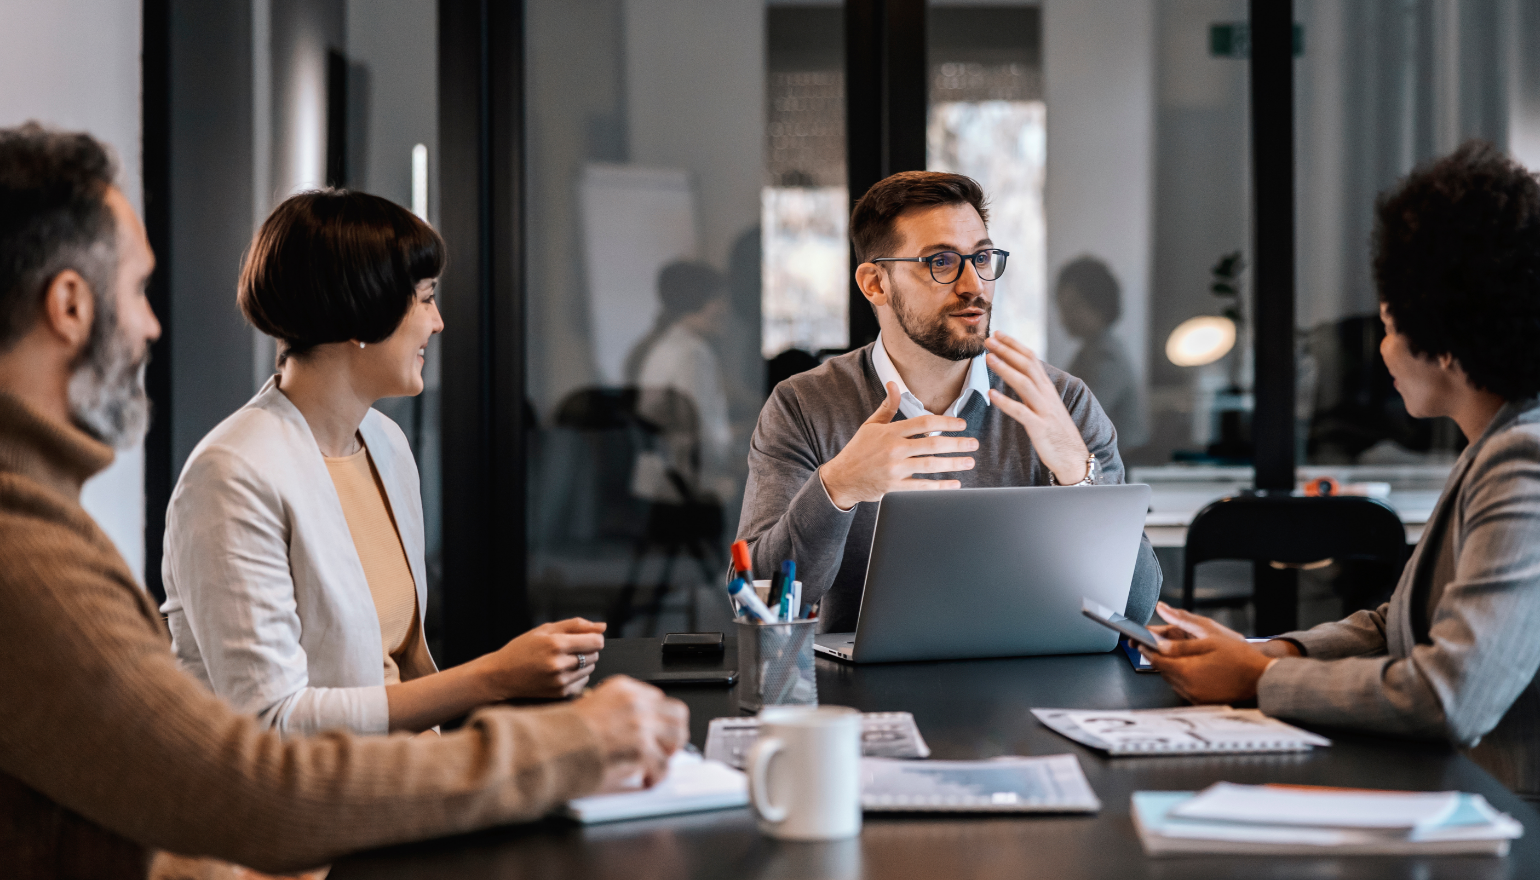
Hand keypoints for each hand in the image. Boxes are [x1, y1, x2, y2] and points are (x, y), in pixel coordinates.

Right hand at [475, 618, 605, 699]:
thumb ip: (576, 625)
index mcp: (555, 644)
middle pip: (595, 655)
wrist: (501, 676)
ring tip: (562, 660)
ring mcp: (560, 681)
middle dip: (587, 650)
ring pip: (590, 669)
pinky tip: (560, 672)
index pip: (595, 641)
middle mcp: (559, 664)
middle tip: (568, 649)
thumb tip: (602, 626)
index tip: (585, 637)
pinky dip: (577, 676)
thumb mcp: (545, 630)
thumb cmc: (522, 650)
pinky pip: (583, 682)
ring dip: (583, 663)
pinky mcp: (560, 694)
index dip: (594, 637)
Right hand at [571, 676, 689, 791]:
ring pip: (678, 736)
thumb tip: (632, 729)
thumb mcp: (592, 705)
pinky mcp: (640, 749)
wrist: (552, 745)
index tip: (656, 730)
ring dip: (670, 752)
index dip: (659, 718)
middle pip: (676, 713)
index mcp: (623, 688)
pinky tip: (647, 779)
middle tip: (665, 747)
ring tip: (658, 763)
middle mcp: (635, 702)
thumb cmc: (563, 731)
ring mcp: (641, 724)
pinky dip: (658, 775)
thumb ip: (617, 712)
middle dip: (673, 732)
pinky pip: (664, 764)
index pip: (658, 698)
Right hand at [819, 382, 977, 509]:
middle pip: (933, 443)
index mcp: (890, 432)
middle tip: (974, 443)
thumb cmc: (858, 450)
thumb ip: (887, 406)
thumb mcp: (870, 425)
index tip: (962, 424)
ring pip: (931, 465)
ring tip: (969, 462)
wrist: (841, 479)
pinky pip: (922, 487)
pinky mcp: (895, 488)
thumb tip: (894, 384)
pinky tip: (955, 484)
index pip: (924, 423)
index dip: (946, 422)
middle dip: (957, 443)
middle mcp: (894, 449)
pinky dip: (940, 487)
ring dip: (954, 463)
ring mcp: (895, 469)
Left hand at [983, 332, 1091, 483]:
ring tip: (988, 359)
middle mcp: (1047, 395)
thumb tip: (1017, 373)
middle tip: (989, 339)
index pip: (1031, 359)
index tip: (998, 334)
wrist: (1073, 457)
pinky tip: (991, 394)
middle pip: (1027, 366)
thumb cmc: (1055, 432)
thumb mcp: (1045, 405)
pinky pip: (1021, 412)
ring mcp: (1044, 410)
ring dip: (1005, 369)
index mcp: (1047, 388)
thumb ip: (1033, 389)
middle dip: (1007, 350)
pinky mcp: (1039, 427)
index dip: (1014, 345)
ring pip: (1024, 384)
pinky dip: (1006, 402)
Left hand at [1140, 603, 1285, 702]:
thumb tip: (1159, 645)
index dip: (1146, 649)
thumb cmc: (1240, 659)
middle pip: (1163, 671)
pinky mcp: (1203, 702)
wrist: (1262, 679)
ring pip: (1173, 680)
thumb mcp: (1209, 642)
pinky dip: (1182, 677)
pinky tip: (1190, 668)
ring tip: (1174, 655)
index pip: (1157, 660)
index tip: (1139, 641)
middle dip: (1158, 657)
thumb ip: (1180, 645)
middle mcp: (1188, 688)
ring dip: (1170, 668)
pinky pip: (1184, 688)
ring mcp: (1195, 697)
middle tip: (1153, 645)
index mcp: (1187, 671)